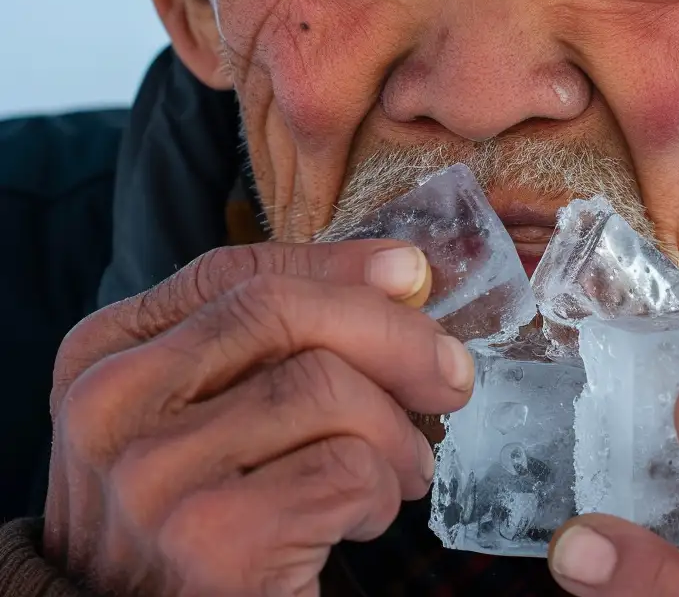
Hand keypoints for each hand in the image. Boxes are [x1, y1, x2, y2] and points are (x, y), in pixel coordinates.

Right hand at [42, 239, 475, 596]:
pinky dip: (381, 491)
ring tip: (399, 469)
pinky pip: (347, 469)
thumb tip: (405, 273)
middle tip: (449, 375)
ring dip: (394, 432)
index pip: (232, 273)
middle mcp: (110, 409)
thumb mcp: (198, 415)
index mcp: (101, 357)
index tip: (412, 273)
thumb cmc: (190, 518)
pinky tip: (362, 519)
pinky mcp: (213, 541)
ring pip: (327, 388)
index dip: (336, 265)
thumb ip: (272, 338)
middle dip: (393, 334)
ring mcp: (154, 477)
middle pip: (284, 313)